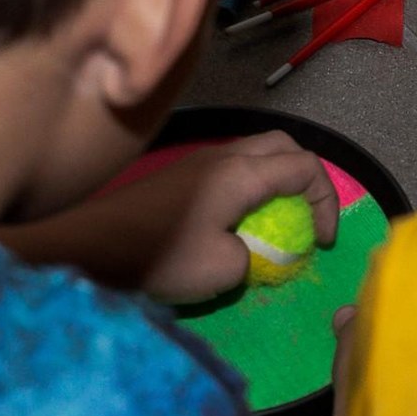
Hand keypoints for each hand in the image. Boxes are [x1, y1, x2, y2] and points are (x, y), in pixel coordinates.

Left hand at [0, 132, 338, 303]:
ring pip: (256, 153)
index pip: (304, 166)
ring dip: (277, 183)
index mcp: (242, 174)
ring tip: (277, 224)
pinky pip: (233, 168)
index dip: (326, 200)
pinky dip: (251, 189)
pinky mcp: (180, 176)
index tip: (321, 241)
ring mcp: (199, 162)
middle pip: (283, 146)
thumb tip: (251, 250)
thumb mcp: (223, 269)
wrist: (90, 246)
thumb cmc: (159, 256)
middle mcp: (224, 156)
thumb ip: (255, 257)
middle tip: (308, 221)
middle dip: (307, 180)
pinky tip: (239, 223)